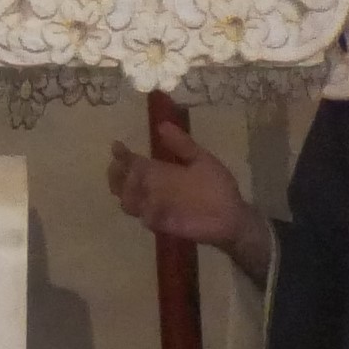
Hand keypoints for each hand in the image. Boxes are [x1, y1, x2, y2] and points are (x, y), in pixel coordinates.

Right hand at [110, 116, 271, 280]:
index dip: (121, 154)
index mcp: (158, 171)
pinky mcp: (161, 224)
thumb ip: (183, 145)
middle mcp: (151, 188)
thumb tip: (161, 124)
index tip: (118, 147)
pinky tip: (152, 208)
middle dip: (116, 174)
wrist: (232, 218)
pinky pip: (145, 218)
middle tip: (122, 170)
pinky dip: (146, 212)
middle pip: (121, 180)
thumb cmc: (217, 188)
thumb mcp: (202, 161)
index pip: (131, 161)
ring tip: (137, 189)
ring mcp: (154, 207)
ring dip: (127, 193)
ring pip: (126, 200)